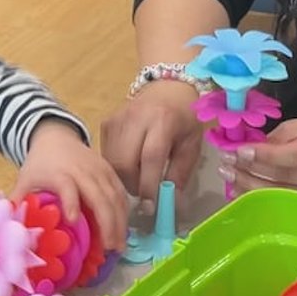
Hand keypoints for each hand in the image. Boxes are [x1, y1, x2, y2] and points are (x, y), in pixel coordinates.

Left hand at [13, 119, 128, 251]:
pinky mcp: (109, 170)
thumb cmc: (40, 163)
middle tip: (109, 248)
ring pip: (114, 195)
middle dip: (107, 222)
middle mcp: (82, 170)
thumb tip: (10, 227)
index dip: (70, 201)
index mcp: (59, 172)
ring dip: (119, 221)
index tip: (73, 220)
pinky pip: (120, 191)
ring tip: (119, 245)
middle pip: (99, 195)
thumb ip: (18, 201)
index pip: (67, 186)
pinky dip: (124, 211)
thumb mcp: (25, 179)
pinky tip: (123, 229)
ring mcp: (99, 169)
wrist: (56, 136)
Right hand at [99, 80, 202, 214]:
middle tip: (145, 195)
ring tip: (139, 181)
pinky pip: (106, 154)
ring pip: (111, 161)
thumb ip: (179, 175)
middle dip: (133, 185)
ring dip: (123, 179)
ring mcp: (117, 119)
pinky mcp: (106, 123)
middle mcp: (136, 117)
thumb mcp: (190, 145)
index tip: (152, 206)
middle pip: (124, 162)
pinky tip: (130, 167)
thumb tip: (171, 205)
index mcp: (163, 120)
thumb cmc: (184, 119)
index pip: (151, 157)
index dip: (150, 185)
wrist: (167, 88)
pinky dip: (116, 168)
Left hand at [221, 115, 296, 199]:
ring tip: (230, 176)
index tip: (238, 152)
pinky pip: (288, 204)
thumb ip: (278, 138)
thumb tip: (248, 150)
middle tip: (226, 164)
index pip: (293, 157)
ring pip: (283, 196)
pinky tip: (245, 191)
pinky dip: (264, 198)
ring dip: (251, 187)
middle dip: (251, 171)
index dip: (264, 156)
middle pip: (285, 179)